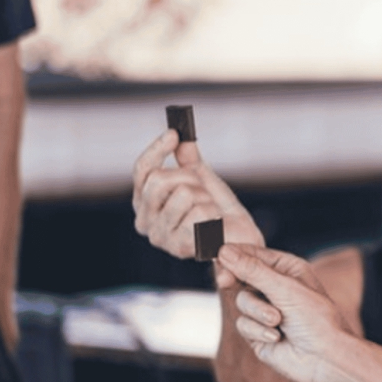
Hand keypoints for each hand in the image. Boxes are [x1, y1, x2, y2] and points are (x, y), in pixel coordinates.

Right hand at [132, 130, 262, 264]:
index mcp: (145, 202)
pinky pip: (199, 213)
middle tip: (204, 190)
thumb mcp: (202, 179)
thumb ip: (188, 159)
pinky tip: (214, 224)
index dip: (156, 150)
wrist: (239, 238)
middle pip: (159, 180)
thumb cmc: (217, 210)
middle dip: (190, 178)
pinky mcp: (179, 247)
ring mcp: (160, 236)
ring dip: (206, 198)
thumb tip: (182, 136)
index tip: (173, 134)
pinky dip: (213, 214)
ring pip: (183, 194)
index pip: (142, 170)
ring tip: (210, 211)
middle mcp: (145, 220)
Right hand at [217, 244, 352, 381]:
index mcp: (288, 270)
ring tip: (277, 321)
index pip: (255, 255)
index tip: (220, 255)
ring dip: (257, 312)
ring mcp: (265, 310)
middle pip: (241, 277)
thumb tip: (225, 251)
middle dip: (237, 281)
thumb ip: (253, 271)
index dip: (236, 255)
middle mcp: (276, 288)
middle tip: (225, 281)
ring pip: (241, 302)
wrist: (323, 358)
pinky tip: (276, 337)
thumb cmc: (315, 319)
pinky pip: (243, 324)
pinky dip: (258, 330)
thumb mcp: (285, 289)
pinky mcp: (258, 332)